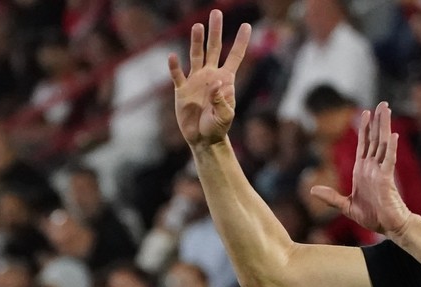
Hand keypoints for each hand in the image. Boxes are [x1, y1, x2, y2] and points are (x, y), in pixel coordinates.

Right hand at [169, 10, 250, 148]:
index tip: (247, 25)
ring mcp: (196, 81)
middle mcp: (210, 75)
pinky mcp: (182, 90)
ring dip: (196, 41)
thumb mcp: (225, 116)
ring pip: (196, 55)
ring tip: (197, 26)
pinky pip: (177, 75)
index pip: (236, 56)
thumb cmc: (218, 128)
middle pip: (213, 48)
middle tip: (216, 12)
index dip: (241, 42)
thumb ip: (222, 100)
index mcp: (226, 80)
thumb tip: (216, 83)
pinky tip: (173, 56)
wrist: (203, 139)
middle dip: (215, 31)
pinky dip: (174, 66)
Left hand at [311, 103, 411, 237]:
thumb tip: (312, 191)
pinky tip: (393, 136)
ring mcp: (381, 171)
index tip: (366, 112)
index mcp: (363, 170)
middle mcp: (373, 167)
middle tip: (383, 104)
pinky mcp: (387, 180)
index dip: (365, 128)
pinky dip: (391, 148)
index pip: (365, 144)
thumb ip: (331, 197)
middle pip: (376, 139)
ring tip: (387, 110)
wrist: (388, 227)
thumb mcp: (346, 206)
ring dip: (385, 127)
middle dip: (378, 121)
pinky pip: (389, 161)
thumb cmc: (372, 217)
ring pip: (383, 144)